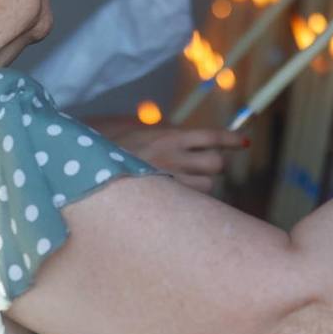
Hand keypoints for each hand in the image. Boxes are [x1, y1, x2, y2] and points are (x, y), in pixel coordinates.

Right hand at [90, 116, 246, 191]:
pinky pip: (192, 202)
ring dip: (201, 185)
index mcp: (168, 135)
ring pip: (208, 186)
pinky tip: (176, 198)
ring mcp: (169, 180)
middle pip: (216, 163)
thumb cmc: (112, 150)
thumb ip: (165, 134)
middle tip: (201, 167)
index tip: (244, 141)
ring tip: (182, 184)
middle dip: (213, 165)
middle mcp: (173, 157)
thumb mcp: (138, 132)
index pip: (210, 135)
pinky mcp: (165, 198)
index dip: (230, 138)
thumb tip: (191, 137)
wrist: (88, 168)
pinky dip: (190, 200)